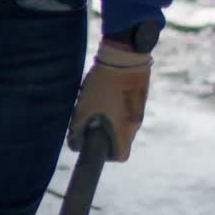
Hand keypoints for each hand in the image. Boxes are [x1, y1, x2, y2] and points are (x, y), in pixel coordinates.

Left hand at [68, 42, 151, 161]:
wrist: (124, 58)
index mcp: (124, 130)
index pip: (121, 156)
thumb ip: (77, 130)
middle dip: (104, 135)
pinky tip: (104, 93)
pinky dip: (115, 108)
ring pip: (123, 124)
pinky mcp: (140, 97)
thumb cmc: (102, 86)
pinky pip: (126, 110)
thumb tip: (75, 146)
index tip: (94, 142)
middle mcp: (136, 123)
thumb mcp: (83, 110)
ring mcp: (140, 110)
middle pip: (120, 140)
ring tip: (95, 104)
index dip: (107, 155)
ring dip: (109, 120)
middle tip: (90, 121)